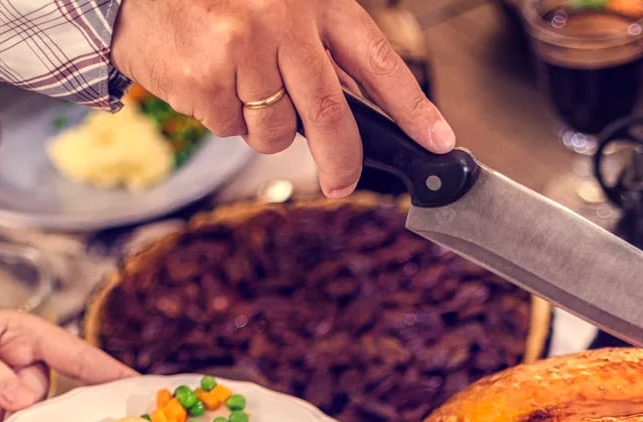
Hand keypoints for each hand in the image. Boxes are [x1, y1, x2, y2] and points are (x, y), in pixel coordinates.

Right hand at [110, 0, 451, 199]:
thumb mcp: (279, 3)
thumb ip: (318, 46)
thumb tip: (353, 106)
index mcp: (316, 2)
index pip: (378, 63)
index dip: (413, 108)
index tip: (440, 142)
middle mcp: (283, 25)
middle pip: (330, 116)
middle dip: (341, 162)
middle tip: (341, 184)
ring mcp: (242, 54)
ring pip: (274, 132)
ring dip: (261, 125)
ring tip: (235, 78)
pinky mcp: (204, 81)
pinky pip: (228, 128)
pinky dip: (218, 115)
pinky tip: (202, 74)